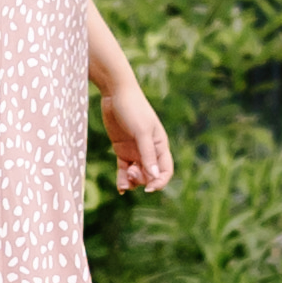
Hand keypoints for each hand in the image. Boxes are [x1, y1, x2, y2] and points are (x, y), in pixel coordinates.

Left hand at [95, 62, 172, 198]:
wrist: (115, 93)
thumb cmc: (133, 109)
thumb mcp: (142, 131)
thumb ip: (147, 154)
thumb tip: (155, 176)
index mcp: (159, 145)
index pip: (165, 171)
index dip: (160, 182)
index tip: (150, 189)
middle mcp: (148, 150)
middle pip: (150, 175)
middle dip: (142, 179)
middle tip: (131, 171)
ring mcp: (135, 151)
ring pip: (136, 175)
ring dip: (132, 181)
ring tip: (124, 179)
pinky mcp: (121, 150)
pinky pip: (124, 170)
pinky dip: (122, 179)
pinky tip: (120, 187)